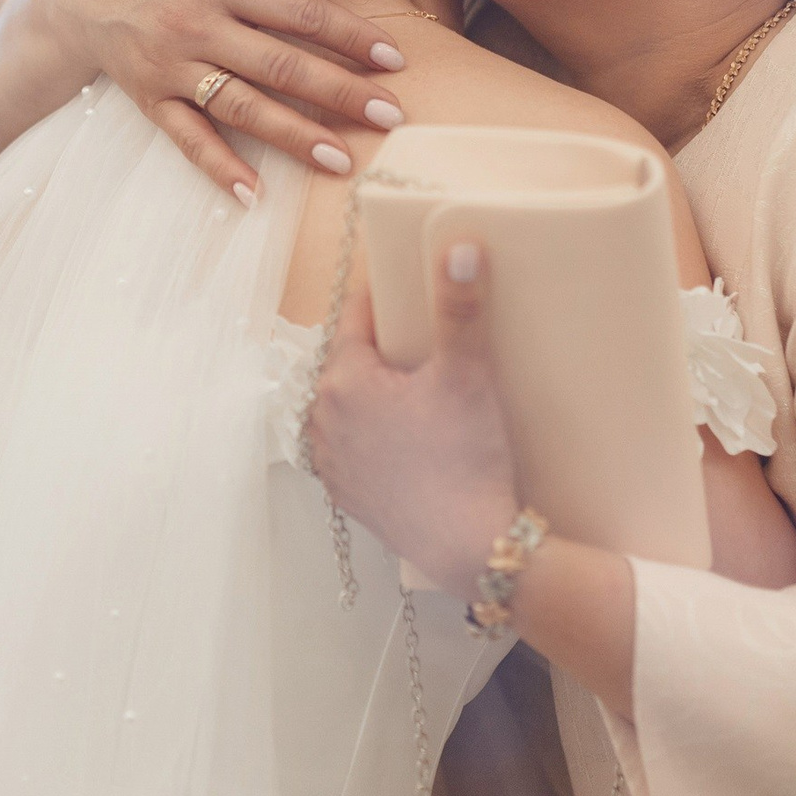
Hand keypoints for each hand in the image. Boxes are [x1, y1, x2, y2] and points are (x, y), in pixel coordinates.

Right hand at [34, 0, 405, 197]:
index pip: (299, 13)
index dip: (350, 36)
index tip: (394, 61)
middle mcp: (196, 23)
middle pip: (279, 64)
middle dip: (339, 92)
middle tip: (390, 116)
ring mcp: (172, 66)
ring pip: (241, 106)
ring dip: (293, 135)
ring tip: (342, 160)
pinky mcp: (150, 99)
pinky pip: (187, 138)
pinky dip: (219, 167)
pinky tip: (255, 194)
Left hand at [306, 244, 520, 596]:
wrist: (472, 549)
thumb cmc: (464, 461)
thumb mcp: (466, 374)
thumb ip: (459, 307)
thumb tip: (459, 245)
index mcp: (342, 382)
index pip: (358, 315)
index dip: (389, 295)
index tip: (413, 284)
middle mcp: (323, 420)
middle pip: (351, 360)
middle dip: (385, 346)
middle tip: (427, 340)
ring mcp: (332, 462)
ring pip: (350, 405)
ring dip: (377, 393)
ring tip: (421, 389)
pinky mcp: (349, 496)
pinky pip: (355, 446)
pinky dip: (376, 434)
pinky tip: (411, 436)